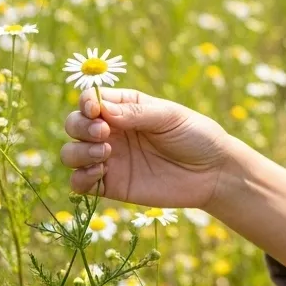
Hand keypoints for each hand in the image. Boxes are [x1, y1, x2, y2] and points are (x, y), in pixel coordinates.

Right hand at [60, 87, 233, 208]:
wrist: (213, 173)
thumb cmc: (196, 136)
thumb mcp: (170, 117)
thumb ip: (136, 112)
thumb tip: (101, 109)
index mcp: (125, 107)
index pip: (90, 100)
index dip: (86, 104)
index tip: (96, 111)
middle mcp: (112, 132)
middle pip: (74, 124)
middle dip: (80, 127)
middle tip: (105, 134)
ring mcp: (110, 159)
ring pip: (71, 153)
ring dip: (78, 152)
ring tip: (105, 153)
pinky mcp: (112, 185)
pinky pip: (79, 183)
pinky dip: (80, 178)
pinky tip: (101, 173)